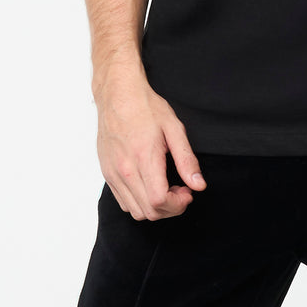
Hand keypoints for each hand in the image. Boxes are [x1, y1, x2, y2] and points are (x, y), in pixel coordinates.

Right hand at [95, 71, 207, 220]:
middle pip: (149, 212)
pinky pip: (123, 202)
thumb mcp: (174, 128)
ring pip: (135, 211)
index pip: (159, 201)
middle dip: (171, 208)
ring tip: (166, 187)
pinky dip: (140, 202)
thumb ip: (186, 160)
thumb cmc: (146, 107)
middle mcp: (125, 170)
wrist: (118, 95)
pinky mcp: (107, 174)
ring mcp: (113, 174)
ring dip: (155, 208)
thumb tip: (198, 185)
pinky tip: (150, 185)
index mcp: (144, 158)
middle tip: (181, 190)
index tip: (188, 192)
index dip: (178, 204)